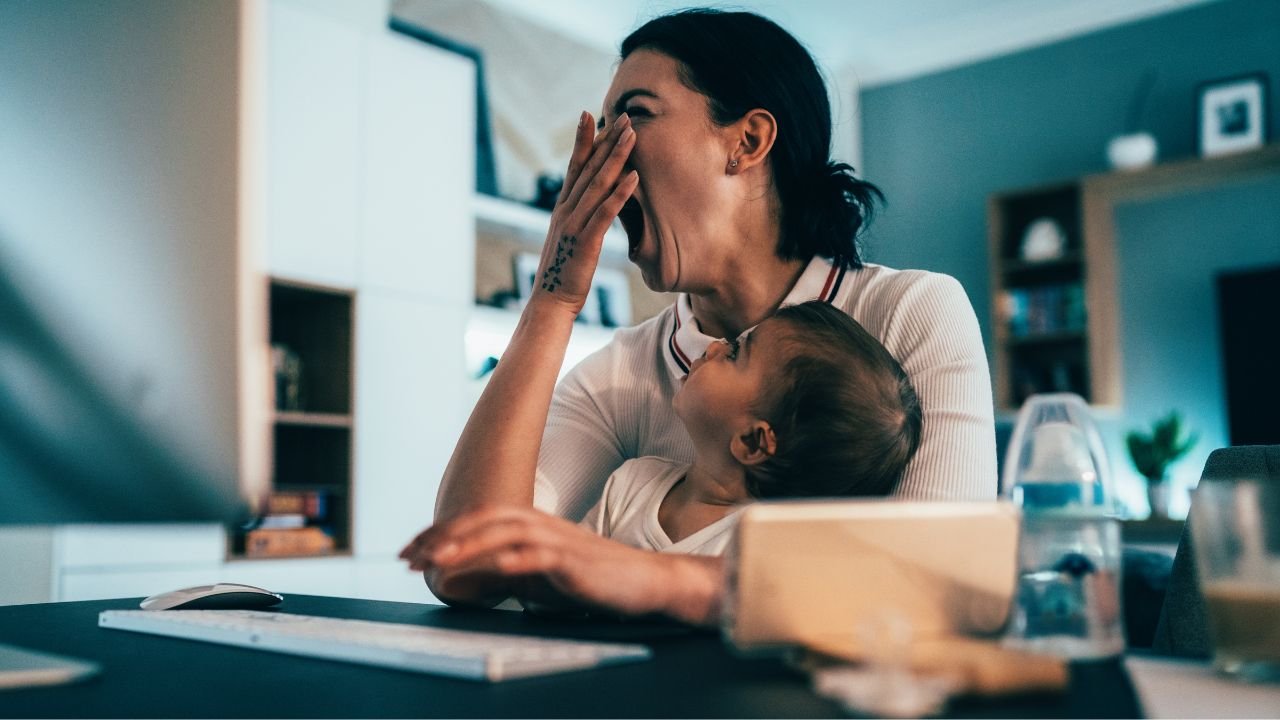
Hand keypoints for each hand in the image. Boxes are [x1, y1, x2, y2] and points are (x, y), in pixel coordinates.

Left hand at [399, 506, 712, 619]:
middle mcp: (541, 525)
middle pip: (485, 518)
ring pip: (507, 533)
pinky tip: (494, 566)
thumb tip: (459, 579)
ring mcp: (559, 542)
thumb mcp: (537, 578)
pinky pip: (542, 556)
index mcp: (530, 524)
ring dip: (469, 544)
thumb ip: (502, 573)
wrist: (645, 582)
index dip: (441, 532)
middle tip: (411, 555)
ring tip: (439, 559)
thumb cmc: (590, 581)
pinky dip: (516, 559)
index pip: (477, 519)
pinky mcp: (576, 563)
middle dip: (444, 535)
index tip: (410, 549)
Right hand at [532, 111, 637, 315]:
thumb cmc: (564, 274)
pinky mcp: (586, 242)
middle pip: (587, 168)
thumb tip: (593, 206)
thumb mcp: (571, 240)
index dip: (583, 140)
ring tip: (632, 136)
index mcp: (562, 209)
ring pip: (598, 184)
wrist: (551, 302)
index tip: (591, 115)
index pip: (573, 167)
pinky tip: (633, 177)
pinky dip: (620, 194)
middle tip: (622, 116)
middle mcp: (565, 211)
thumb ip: (580, 219)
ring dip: (616, 158)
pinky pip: (605, 213)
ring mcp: (574, 225)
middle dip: (605, 140)